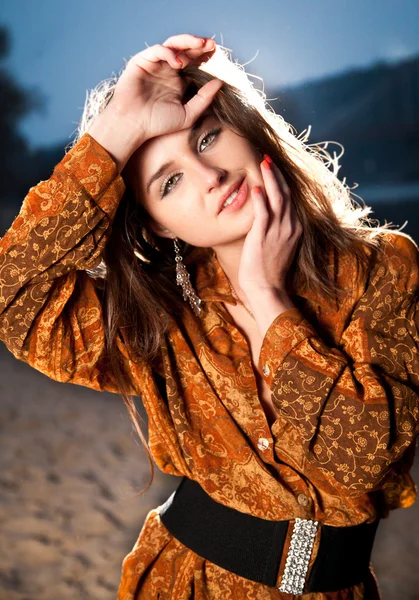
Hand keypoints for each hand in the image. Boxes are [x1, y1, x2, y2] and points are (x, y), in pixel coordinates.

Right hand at [99, 33, 222, 144]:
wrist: (134, 126)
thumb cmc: (158, 123)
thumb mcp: (188, 114)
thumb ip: (204, 99)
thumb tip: (220, 82)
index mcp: (178, 80)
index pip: (194, 63)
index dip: (204, 56)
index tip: (216, 53)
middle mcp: (166, 70)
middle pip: (185, 50)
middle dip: (198, 45)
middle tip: (211, 44)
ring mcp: (154, 64)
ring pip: (172, 45)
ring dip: (187, 42)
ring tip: (199, 45)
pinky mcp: (141, 61)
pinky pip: (157, 50)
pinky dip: (168, 53)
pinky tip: (178, 63)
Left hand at [238, 156, 302, 295]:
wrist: (268, 289)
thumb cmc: (269, 271)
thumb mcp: (277, 246)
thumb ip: (275, 229)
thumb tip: (265, 217)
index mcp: (295, 228)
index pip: (290, 198)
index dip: (282, 181)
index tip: (274, 168)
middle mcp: (290, 227)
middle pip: (286, 193)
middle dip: (277, 174)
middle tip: (267, 158)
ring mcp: (278, 231)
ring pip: (278, 198)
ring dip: (270, 179)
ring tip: (263, 163)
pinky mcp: (264, 237)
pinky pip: (264, 214)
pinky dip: (260, 200)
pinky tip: (255, 188)